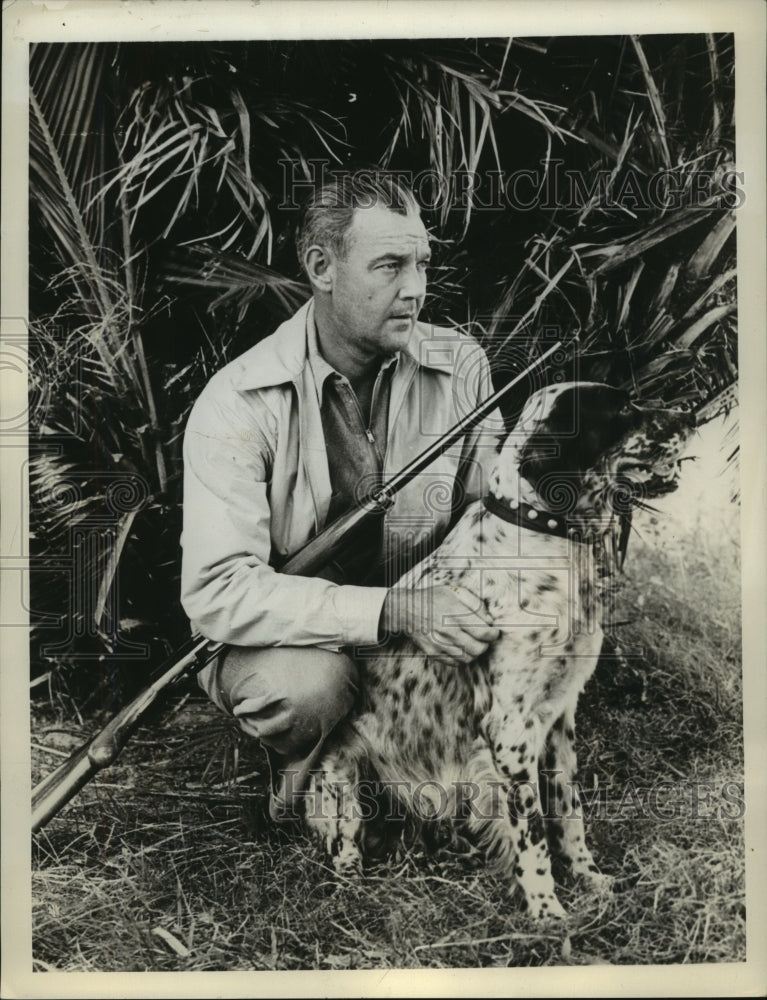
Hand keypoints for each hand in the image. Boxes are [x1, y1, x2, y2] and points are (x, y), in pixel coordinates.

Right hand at [379, 584, 500, 664]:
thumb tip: (489, 620)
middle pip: (478, 648)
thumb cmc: (433, 598)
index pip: (483, 632)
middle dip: (486, 644)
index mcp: (455, 613)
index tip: (494, 632)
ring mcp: (439, 644)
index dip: (493, 634)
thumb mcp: (455, 592)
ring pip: (468, 658)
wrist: (406, 610)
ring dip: (475, 652)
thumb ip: (475, 604)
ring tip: (473, 643)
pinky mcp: (433, 653)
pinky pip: (455, 663)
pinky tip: (461, 648)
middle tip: (484, 638)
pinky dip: (462, 658)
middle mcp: (447, 631)